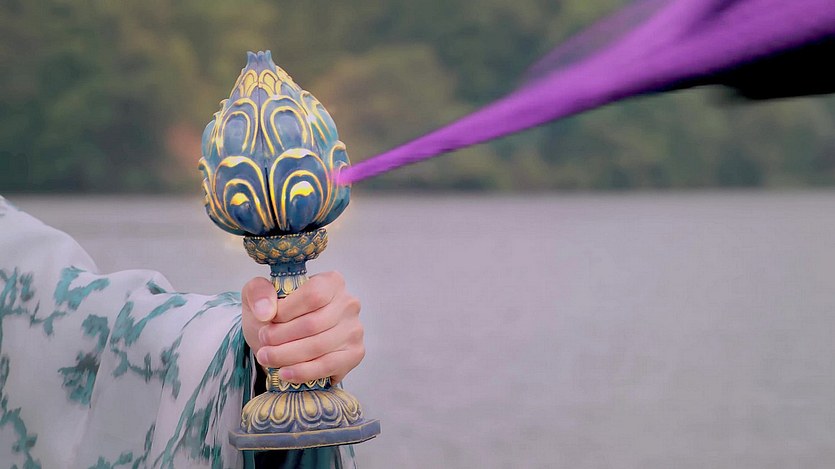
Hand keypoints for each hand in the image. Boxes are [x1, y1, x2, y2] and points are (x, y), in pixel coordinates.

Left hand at [241, 272, 364, 384]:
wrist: (288, 341)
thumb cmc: (278, 315)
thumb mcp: (260, 295)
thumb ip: (258, 292)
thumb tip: (266, 311)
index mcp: (331, 282)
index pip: (313, 295)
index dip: (287, 311)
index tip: (267, 320)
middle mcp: (348, 303)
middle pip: (314, 324)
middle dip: (282, 337)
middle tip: (263, 342)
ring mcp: (354, 329)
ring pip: (318, 346)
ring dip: (287, 355)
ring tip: (267, 357)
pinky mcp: (354, 354)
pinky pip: (327, 365)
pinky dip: (303, 371)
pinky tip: (285, 373)